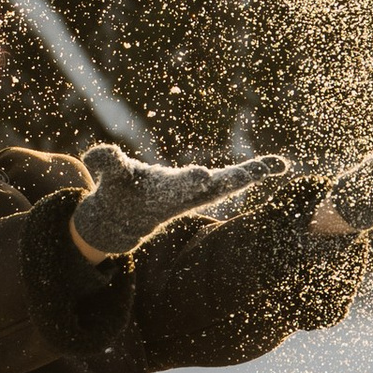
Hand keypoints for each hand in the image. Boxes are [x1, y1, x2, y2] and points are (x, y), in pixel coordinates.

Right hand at [69, 143, 287, 262]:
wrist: (129, 217)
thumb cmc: (119, 191)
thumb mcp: (110, 176)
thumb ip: (106, 162)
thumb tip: (93, 155)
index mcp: (166, 192)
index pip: (180, 186)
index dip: (191, 180)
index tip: (202, 174)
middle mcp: (189, 193)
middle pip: (217, 187)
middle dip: (235, 179)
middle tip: (256, 172)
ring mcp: (202, 191)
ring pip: (232, 184)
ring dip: (254, 174)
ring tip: (278, 165)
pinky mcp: (209, 187)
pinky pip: (237, 179)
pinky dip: (256, 172)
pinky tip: (279, 165)